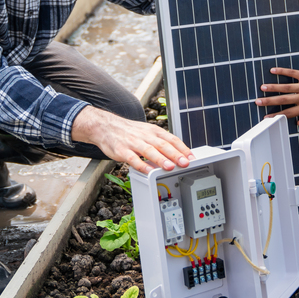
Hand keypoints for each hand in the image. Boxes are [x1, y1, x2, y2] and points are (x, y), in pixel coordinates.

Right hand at [73, 106, 191, 174]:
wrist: (106, 126)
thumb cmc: (130, 132)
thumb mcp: (147, 132)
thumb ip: (161, 142)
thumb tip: (178, 154)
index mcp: (153, 131)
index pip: (171, 139)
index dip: (183, 148)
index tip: (192, 158)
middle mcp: (145, 136)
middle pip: (163, 144)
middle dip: (175, 154)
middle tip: (185, 163)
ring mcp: (133, 143)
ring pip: (149, 151)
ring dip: (161, 159)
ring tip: (170, 166)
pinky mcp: (122, 151)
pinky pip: (133, 159)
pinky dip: (141, 165)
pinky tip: (148, 171)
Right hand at [255, 57, 298, 125]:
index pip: (288, 113)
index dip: (276, 116)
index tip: (266, 117)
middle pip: (283, 100)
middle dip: (269, 102)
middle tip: (258, 102)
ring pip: (285, 87)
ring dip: (273, 87)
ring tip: (262, 87)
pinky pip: (292, 72)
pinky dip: (282, 71)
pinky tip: (273, 70)